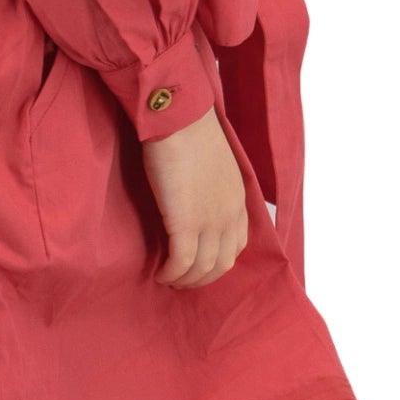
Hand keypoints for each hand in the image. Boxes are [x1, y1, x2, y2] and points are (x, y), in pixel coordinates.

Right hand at [141, 106, 248, 287]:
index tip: (201, 263)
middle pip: (222, 263)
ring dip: (186, 280)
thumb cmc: (190, 130)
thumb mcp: (215, 162)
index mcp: (238, 199)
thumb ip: (212, 184)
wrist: (180, 118)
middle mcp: (230, 215)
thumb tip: (196, 194)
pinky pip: (181, 262)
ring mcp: (210, 221)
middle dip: (203, 278)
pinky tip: (160, 274)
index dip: (219, 259)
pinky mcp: (186, 223)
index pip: (237, 244)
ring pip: (203, 268)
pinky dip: (171, 273)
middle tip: (183, 280)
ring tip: (169, 280)